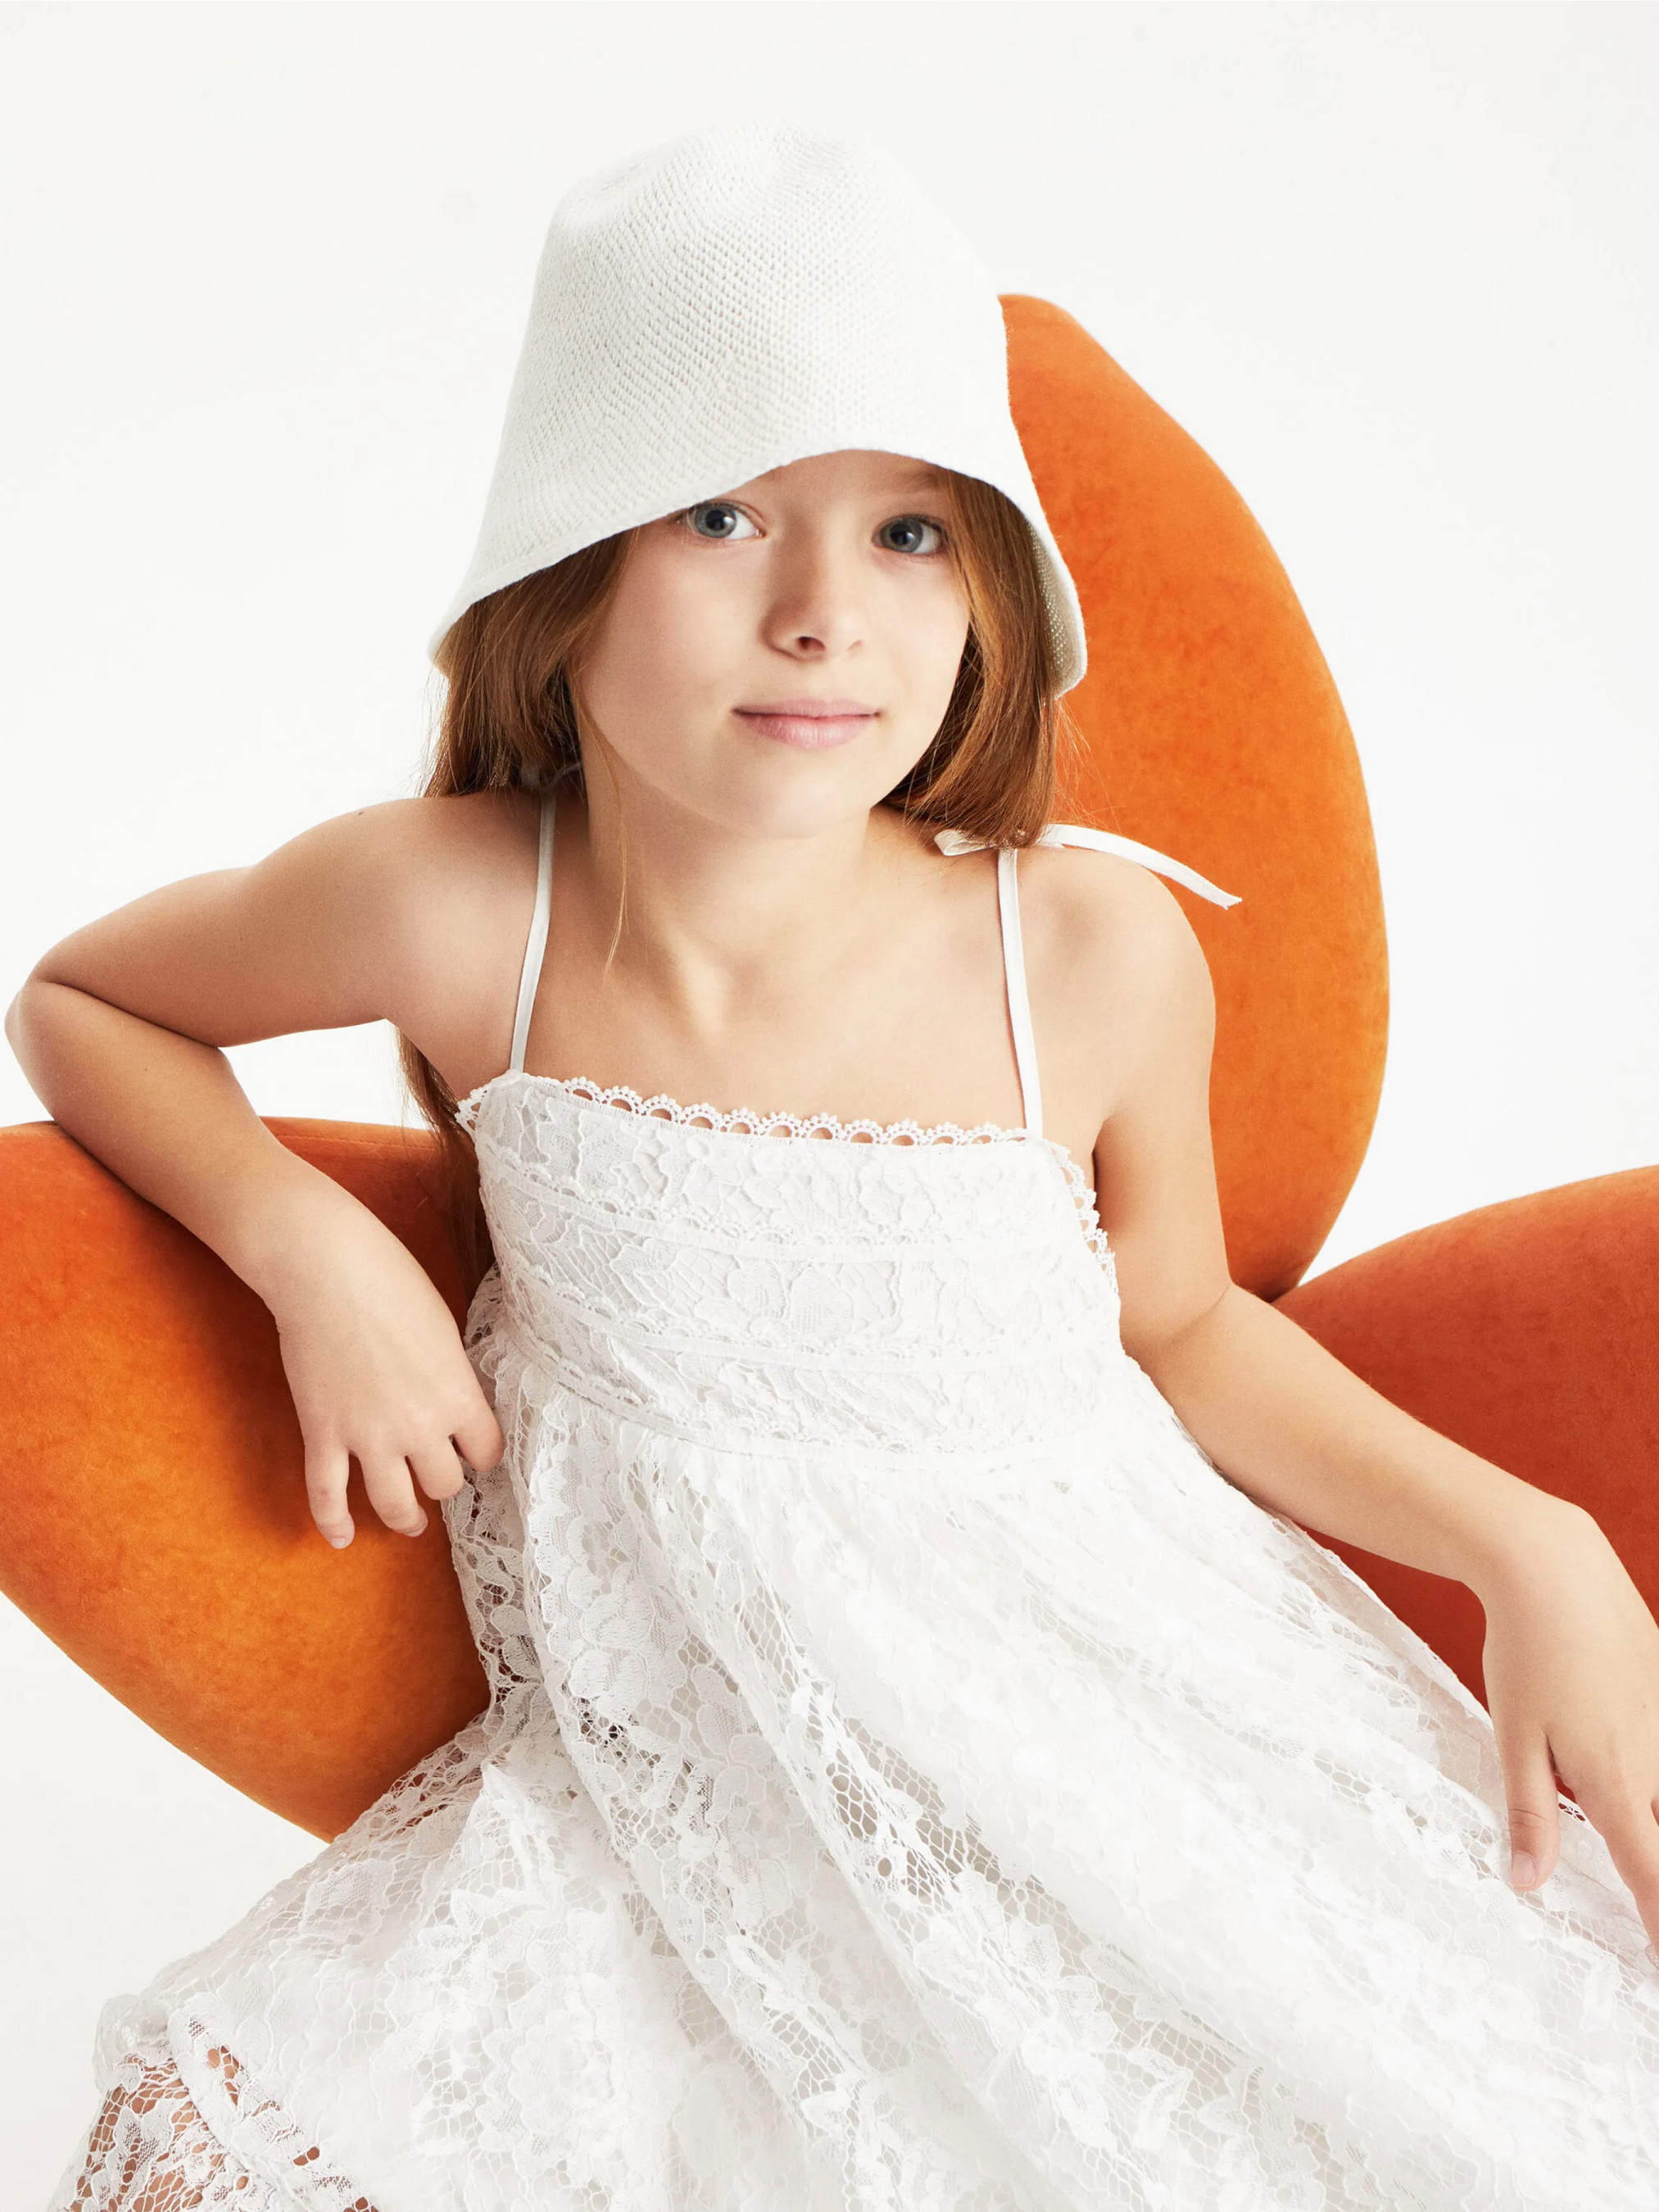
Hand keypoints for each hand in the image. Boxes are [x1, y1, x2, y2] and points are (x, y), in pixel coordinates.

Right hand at [264, 1218, 505, 1548]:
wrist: (329, 1271)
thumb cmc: (393, 1283)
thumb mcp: (445, 1330)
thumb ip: (451, 1376)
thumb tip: (451, 1400)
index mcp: (458, 1396)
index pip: (488, 1452)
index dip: (483, 1454)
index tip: (477, 1453)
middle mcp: (419, 1427)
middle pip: (445, 1483)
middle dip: (444, 1480)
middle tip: (438, 1475)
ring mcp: (368, 1437)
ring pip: (394, 1504)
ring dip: (405, 1518)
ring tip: (409, 1521)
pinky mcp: (323, 1434)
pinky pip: (327, 1494)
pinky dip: (333, 1522)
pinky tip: (341, 1539)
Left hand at [1477, 1502, 1658, 1953]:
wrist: (1555, 1570)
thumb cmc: (1527, 1653)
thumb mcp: (1514, 1737)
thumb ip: (1529, 1814)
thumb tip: (1529, 1884)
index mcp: (1613, 1780)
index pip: (1652, 1876)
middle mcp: (1658, 1760)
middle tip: (1652, 1918)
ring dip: (1655, 1823)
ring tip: (1641, 1844)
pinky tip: (1642, 1789)